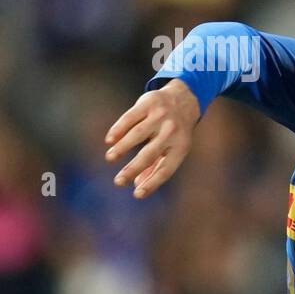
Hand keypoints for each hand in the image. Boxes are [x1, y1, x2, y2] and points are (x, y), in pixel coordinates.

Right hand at [104, 79, 200, 197]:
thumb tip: (139, 186)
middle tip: (118, 182)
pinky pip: (130, 117)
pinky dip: (119, 129)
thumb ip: (157, 166)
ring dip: (123, 148)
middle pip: (150, 154)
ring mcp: (161, 116)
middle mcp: (172, 132)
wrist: (184, 99)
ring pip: (138, 134)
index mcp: (181, 147)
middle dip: (133, 169)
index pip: (166, 169)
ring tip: (110, 158)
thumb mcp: (173, 147)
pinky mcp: (149, 103)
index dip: (152, 183)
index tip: (138, 194)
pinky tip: (110, 140)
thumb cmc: (175, 131)